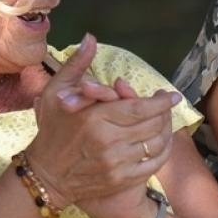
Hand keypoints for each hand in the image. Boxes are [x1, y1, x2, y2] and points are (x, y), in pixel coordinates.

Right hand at [25, 34, 177, 209]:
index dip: (161, 102)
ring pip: (155, 144)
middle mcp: (108, 141)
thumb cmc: (51, 130)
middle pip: (152, 125)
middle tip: (168, 106)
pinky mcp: (120, 180)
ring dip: (166, 131)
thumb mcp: (56, 93)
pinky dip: (161, 153)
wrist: (45, 174)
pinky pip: (152, 165)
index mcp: (95, 118)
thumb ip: (77, 65)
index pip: (140, 108)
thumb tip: (91, 37)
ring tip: (166, 122)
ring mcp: (116, 164)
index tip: (171, 95)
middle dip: (165, 114)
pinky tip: (161, 143)